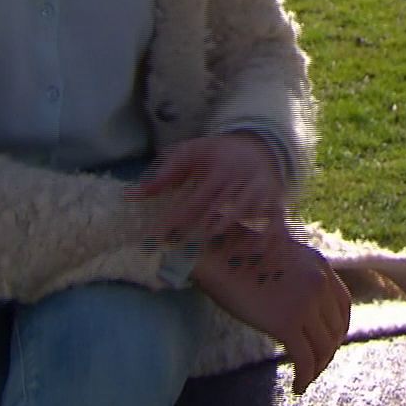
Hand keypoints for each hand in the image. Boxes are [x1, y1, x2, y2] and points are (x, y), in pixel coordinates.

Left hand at [136, 133, 283, 249]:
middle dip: (199, 236)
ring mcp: (262, 192)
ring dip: (229, 242)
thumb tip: (130, 196)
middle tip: (179, 255)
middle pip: (219, 214)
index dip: (176, 222)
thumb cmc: (216, 153)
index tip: (158, 239)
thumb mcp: (189, 154)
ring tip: (212, 258)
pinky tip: (249, 257)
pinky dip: (262, 241)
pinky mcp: (275, 202)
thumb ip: (163, 176)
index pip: (195, 201)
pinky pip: (272, 225)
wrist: (257, 147)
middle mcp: (242, 181)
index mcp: (220, 169)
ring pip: (246, 221)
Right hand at [192, 227, 351, 393]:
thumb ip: (298, 276)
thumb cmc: (239, 253)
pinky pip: (305, 359)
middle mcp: (319, 284)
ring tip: (305, 379)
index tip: (330, 342)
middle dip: (327, 351)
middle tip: (314, 365)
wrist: (219, 250)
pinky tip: (298, 387)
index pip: (344, 305)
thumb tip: (295, 303)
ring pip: (323, 348)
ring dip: (317, 368)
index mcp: (320, 266)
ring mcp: (305, 303)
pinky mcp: (287, 323)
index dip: (339, 328)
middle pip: (336, 329)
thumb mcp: (282, 256)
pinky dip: (305, 377)